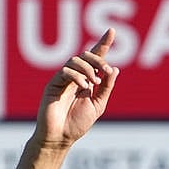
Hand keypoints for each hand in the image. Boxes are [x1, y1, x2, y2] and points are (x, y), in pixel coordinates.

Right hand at [34, 28, 119, 147]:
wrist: (61, 137)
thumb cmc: (77, 124)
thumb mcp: (98, 105)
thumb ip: (106, 87)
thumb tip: (115, 69)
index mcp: (86, 80)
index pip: (95, 58)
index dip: (103, 44)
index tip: (112, 30)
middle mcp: (75, 77)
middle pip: (86, 56)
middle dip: (98, 59)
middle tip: (106, 72)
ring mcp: (63, 79)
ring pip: (75, 60)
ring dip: (89, 69)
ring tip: (94, 83)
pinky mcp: (53, 84)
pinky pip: (65, 71)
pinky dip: (77, 76)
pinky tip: (85, 87)